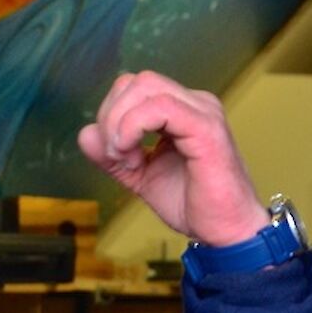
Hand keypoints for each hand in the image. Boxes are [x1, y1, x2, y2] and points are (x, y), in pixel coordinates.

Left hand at [77, 71, 265, 246]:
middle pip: (135, 82)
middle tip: (118, 156)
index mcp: (183, 111)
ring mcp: (203, 112)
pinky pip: (160, 108)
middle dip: (110, 117)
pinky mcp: (206, 128)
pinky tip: (134, 157)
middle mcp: (196, 104)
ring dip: (119, 123)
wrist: (224, 230)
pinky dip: (133, 128)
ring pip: (144, 86)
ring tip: (127, 159)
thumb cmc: (193, 203)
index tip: (116, 156)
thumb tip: (87, 133)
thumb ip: (111, 153)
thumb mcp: (138, 174)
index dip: (110, 116)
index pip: (133, 88)